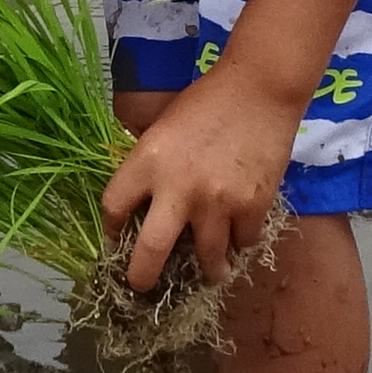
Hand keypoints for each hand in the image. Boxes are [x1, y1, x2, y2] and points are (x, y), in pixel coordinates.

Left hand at [101, 70, 294, 294]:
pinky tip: (240, 236)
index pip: (113, 207)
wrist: (260, 88)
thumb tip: (145, 203)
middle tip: (144, 285)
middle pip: (150, 253)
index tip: (118, 240)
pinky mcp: (252, 206)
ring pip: (207, 259)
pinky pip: (243, 242)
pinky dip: (241, 243)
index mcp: (147, 162)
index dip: (111, 229)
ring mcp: (217, 201)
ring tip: (212, 272)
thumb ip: (151, 166)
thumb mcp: (163, 128)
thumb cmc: (207, 102)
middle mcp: (177, 187)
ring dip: (209, 270)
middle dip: (143, 277)